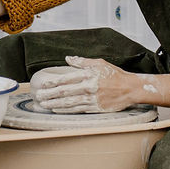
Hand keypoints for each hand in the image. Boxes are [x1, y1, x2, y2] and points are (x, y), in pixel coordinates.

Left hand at [31, 57, 151, 113]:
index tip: (43, 85)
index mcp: (88, 74)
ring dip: (55, 103)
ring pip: (69, 102)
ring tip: (44, 104)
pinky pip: (77, 110)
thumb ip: (82, 61)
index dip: (53, 82)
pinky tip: (57, 110)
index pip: (66, 78)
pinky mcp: (95, 108)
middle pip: (65, 92)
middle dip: (50, 94)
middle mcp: (88, 87)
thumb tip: (68, 58)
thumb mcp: (99, 63)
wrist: (130, 89)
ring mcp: (92, 99)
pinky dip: (66, 110)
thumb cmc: (115, 75)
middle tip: (38, 97)